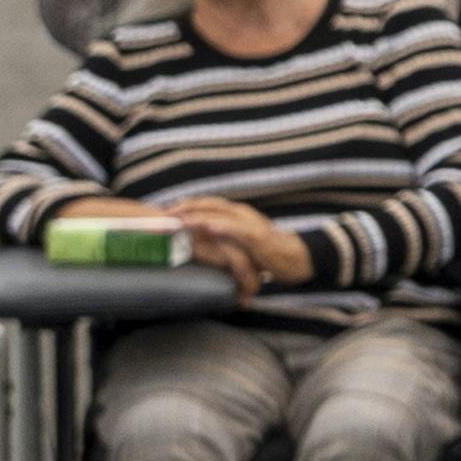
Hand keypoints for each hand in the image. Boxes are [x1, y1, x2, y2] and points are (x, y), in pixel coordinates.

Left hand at [169, 197, 312, 290]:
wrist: (294, 257)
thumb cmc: (266, 251)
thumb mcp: (239, 241)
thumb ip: (222, 236)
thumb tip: (201, 238)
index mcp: (236, 213)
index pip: (207, 203)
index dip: (187, 204)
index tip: (167, 210)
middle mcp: (241, 213)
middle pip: (209, 204)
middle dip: (186, 207)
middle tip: (166, 213)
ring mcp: (249, 222)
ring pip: (220, 213)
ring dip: (198, 215)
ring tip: (181, 218)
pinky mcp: (258, 236)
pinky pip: (237, 229)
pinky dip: (222, 226)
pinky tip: (209, 227)